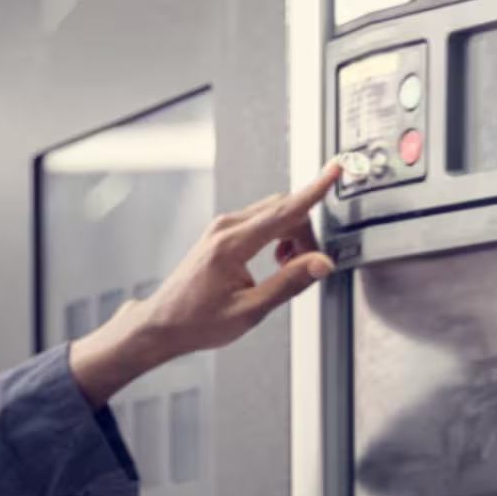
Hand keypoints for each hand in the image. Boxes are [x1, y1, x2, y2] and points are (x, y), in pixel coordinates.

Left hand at [69, 161, 342, 404]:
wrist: (163, 324)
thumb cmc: (196, 321)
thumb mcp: (249, 311)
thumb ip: (289, 284)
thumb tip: (320, 264)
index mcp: (231, 245)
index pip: (283, 211)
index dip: (314, 191)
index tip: (333, 171)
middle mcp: (225, 228)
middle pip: (284, 209)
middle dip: (305, 233)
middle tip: (307, 265)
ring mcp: (222, 228)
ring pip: (274, 213)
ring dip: (291, 235)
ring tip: (287, 267)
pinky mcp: (222, 232)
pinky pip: (261, 221)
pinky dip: (277, 235)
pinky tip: (275, 260)